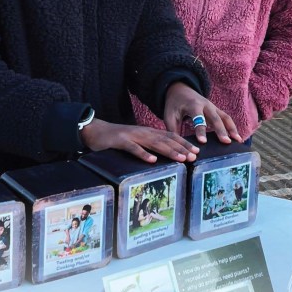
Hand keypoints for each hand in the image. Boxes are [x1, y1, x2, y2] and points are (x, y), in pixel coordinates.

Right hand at [80, 118, 199, 164]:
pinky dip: (143, 154)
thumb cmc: (116, 139)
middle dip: (181, 147)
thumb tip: (164, 156)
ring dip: (169, 150)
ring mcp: (132, 136)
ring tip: (181, 158)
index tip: (196, 151)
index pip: (170, 136)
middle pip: (166, 139)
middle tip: (194, 156)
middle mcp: (143, 132)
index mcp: (148, 132)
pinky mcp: (120, 141)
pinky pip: (133, 148)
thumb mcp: (135, 141)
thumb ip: (148, 145)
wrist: (94, 130)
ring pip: (154, 143)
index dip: (183, 143)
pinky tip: (152, 160)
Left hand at [162, 83, 241, 143]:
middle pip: (215, 118)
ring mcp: (213, 107)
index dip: (200, 130)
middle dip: (221, 130)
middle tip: (226, 142)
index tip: (203, 142)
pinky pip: (226, 118)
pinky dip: (232, 127)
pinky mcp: (217, 110)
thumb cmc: (174, 104)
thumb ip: (173, 129)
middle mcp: (206, 105)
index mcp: (193, 105)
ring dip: (232, 128)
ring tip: (237, 141)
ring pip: (225, 117)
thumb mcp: (169, 115)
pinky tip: (237, 138)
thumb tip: (177, 146)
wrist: (181, 90)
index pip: (198, 118)